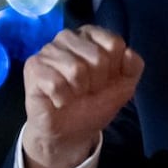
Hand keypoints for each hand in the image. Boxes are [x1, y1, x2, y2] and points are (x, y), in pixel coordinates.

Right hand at [21, 25, 143, 167]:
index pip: (114, 44)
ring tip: (73, 94)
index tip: (105, 80)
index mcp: (91, 35)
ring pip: (76, 69)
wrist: (71, 132)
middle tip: (87, 91)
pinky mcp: (34, 67)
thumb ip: (133, 66)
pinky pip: (56, 83)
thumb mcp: (124, 85)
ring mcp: (49, 50)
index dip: (114, 70)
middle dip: (97, 83)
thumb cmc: (95, 103)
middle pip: (98, 57)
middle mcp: (68, 37)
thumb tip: (128, 52)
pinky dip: (62, 99)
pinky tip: (58, 99)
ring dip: (79, 91)